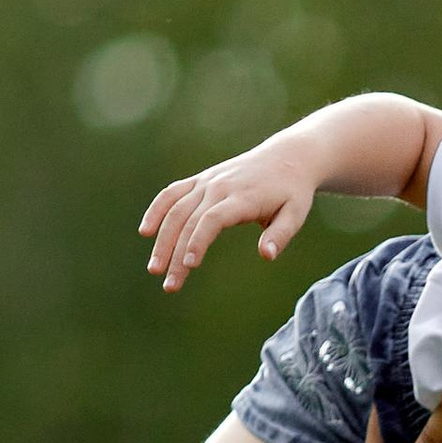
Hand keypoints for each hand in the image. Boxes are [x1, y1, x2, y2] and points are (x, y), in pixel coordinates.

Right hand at [141, 122, 334, 290]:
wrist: (287, 157)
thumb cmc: (292, 192)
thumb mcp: (295, 213)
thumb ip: (281, 234)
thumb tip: (266, 255)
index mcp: (242, 197)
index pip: (212, 220)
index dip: (198, 241)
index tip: (189, 265)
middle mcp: (219, 187)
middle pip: (189, 220)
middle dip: (175, 254)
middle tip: (169, 285)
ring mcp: (207, 181)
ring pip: (175, 209)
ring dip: (162, 239)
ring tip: (154, 268)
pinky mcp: (200, 180)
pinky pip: (172, 193)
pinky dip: (156, 209)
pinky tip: (145, 231)